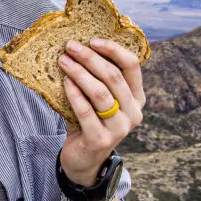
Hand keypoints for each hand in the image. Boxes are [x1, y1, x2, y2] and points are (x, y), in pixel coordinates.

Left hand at [56, 37, 144, 184]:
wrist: (83, 160)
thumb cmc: (88, 123)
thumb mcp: (97, 100)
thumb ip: (95, 79)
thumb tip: (75, 49)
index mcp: (136, 98)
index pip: (132, 66)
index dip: (113, 50)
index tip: (92, 40)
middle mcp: (133, 113)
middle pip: (114, 77)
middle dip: (90, 58)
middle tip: (71, 47)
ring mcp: (119, 128)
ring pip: (100, 93)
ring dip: (79, 73)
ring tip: (63, 61)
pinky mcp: (101, 140)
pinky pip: (85, 111)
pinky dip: (73, 94)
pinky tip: (64, 82)